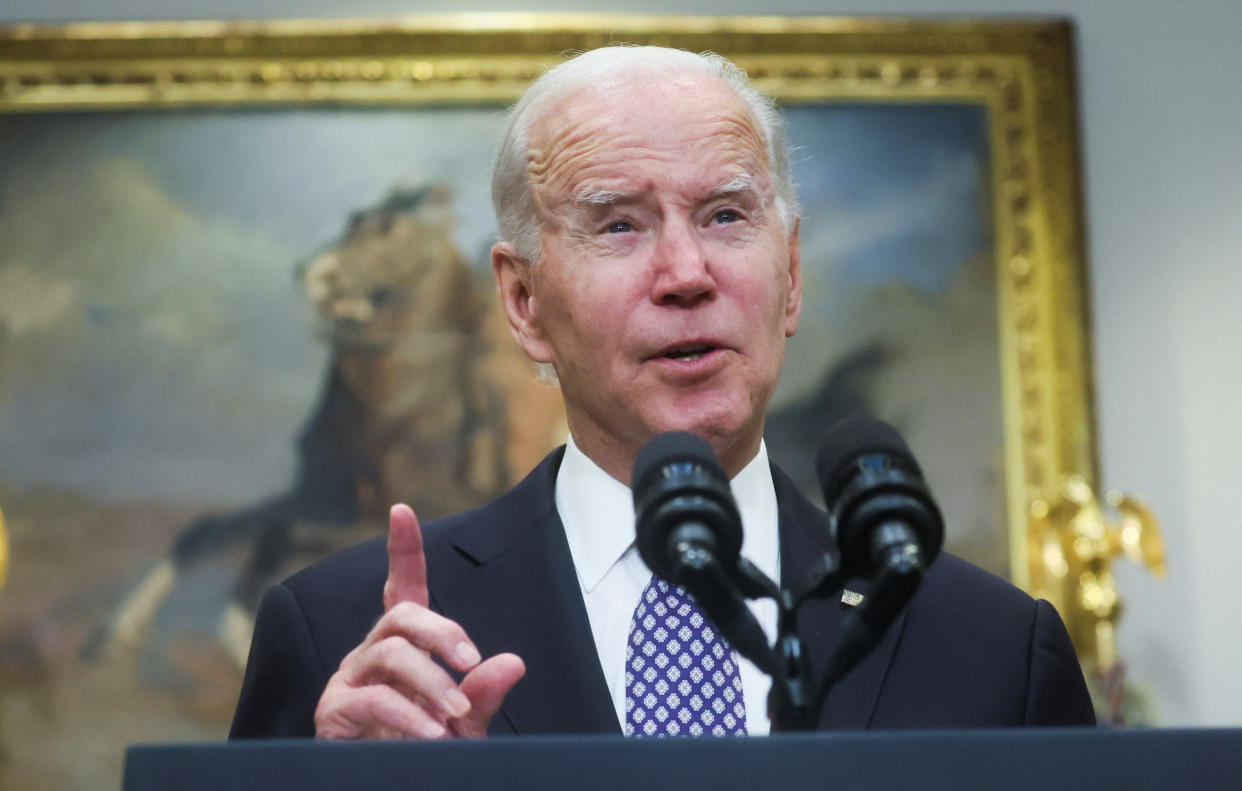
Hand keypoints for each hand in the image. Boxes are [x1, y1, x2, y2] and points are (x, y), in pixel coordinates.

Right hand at [314, 504, 525, 738]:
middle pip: (402, 614)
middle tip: (471, 662)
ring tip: (455, 711)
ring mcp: (350, 679)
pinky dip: (408, 715)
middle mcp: (372, 653)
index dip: (403, 550)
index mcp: (403, 645)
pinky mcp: (335, 711)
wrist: (398, 784)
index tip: (403, 511)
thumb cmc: (426, 749)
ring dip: (430, 680)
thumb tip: (513, 662)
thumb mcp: (465, 722)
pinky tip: (431, 733)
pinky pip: (374, 698)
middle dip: (442, 632)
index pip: (403, 588)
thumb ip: (484, 692)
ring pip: (390, 653)